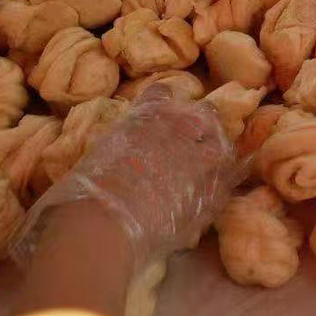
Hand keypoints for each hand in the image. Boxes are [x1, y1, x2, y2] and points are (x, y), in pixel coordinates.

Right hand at [12, 86, 239, 271]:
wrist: (105, 222)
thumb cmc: (87, 188)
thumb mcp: (101, 152)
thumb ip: (123, 144)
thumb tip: (123, 156)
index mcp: (152, 111)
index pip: (163, 92)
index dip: (162, 105)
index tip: (160, 117)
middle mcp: (185, 126)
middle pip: (206, 112)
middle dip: (199, 125)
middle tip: (189, 146)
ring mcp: (204, 158)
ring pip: (222, 147)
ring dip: (214, 157)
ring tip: (204, 173)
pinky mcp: (214, 191)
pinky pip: (228, 183)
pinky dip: (218, 189)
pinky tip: (210, 198)